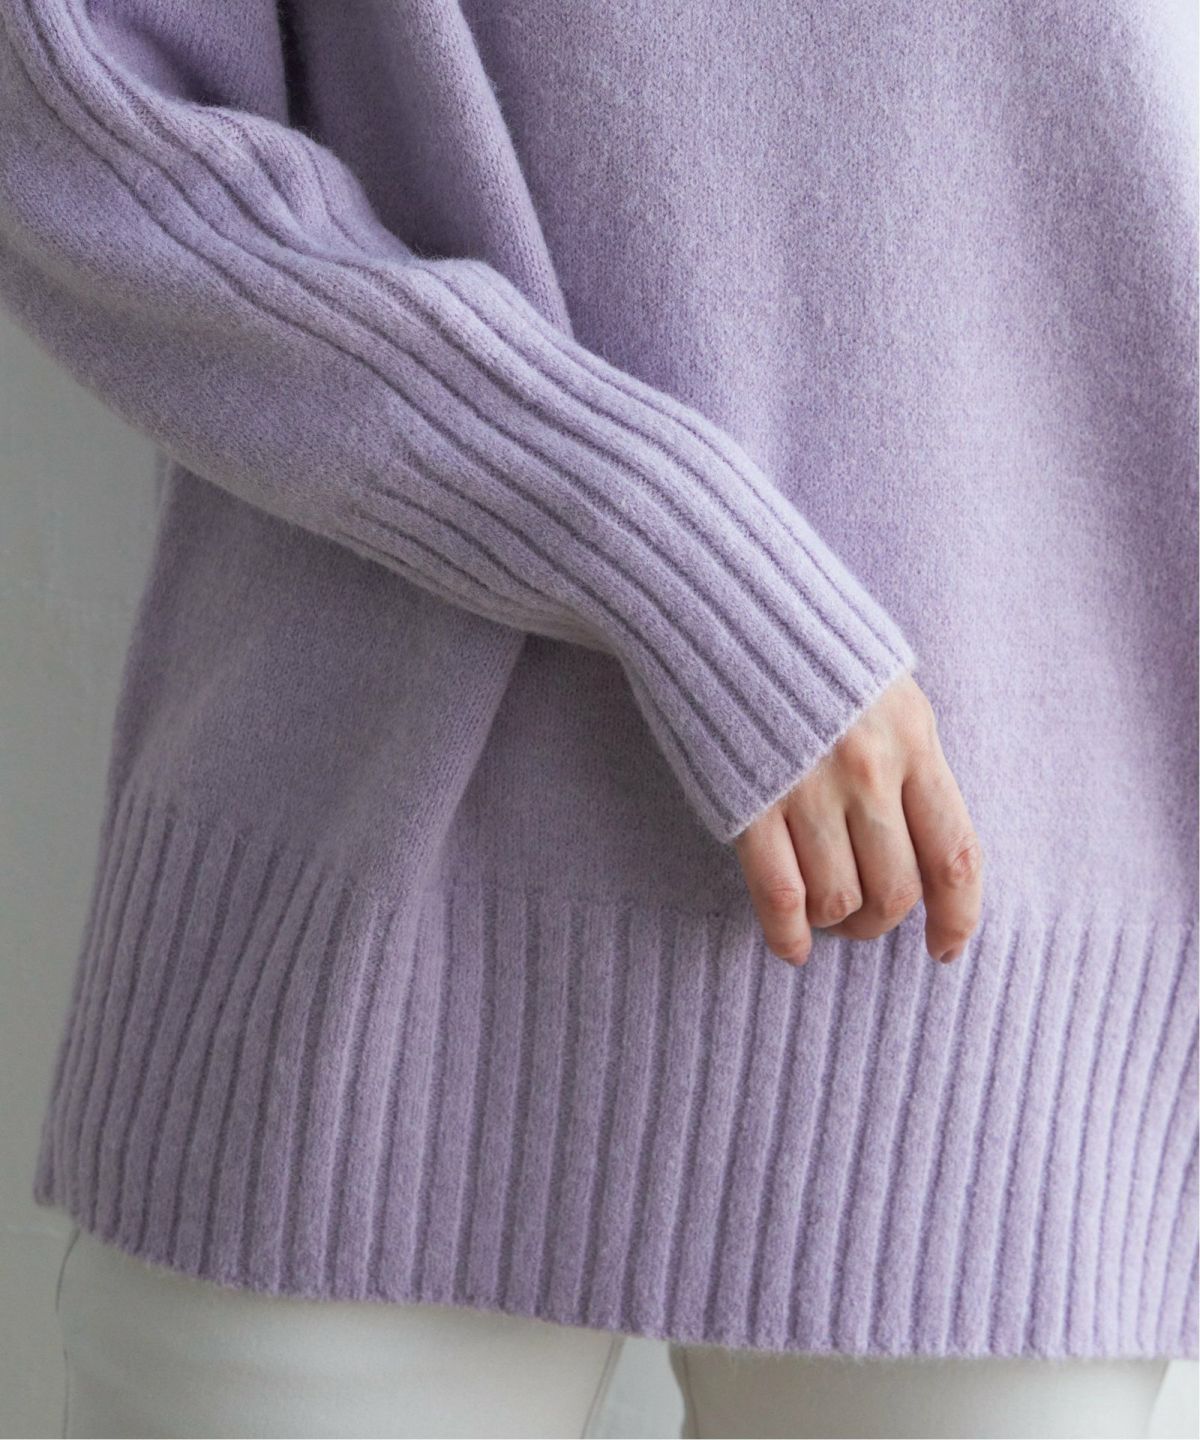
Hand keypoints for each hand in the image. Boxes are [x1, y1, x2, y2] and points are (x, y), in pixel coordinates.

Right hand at [733, 672, 981, 965]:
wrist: (723, 605)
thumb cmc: (807, 647)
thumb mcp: (883, 687)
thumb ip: (906, 755)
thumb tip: (919, 831)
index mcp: (913, 741)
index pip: (955, 854)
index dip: (958, 916)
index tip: (944, 947)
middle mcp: (869, 771)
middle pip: (894, 889)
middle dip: (880, 921)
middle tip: (862, 921)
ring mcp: (808, 789)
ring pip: (837, 898)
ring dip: (833, 923)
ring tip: (822, 918)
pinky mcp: (749, 802)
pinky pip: (780, 893)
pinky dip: (787, 934)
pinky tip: (789, 946)